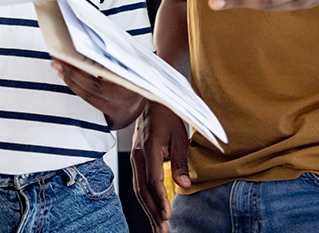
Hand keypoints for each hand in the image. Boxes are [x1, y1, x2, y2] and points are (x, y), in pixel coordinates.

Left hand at [50, 60, 146, 129]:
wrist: (142, 103)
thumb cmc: (136, 76)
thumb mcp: (134, 63)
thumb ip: (120, 55)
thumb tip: (97, 35)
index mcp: (132, 80)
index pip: (109, 70)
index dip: (92, 63)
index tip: (76, 51)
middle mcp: (125, 96)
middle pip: (94, 85)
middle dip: (73, 72)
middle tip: (57, 59)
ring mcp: (116, 106)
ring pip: (88, 94)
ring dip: (70, 79)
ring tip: (58, 66)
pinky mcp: (108, 113)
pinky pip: (88, 99)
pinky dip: (75, 87)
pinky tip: (65, 76)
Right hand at [131, 102, 188, 232]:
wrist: (151, 98)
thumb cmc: (167, 114)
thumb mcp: (180, 136)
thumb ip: (180, 162)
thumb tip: (184, 185)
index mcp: (149, 148)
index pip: (152, 180)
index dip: (160, 199)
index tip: (167, 214)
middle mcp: (138, 155)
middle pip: (143, 190)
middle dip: (153, 212)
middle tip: (162, 229)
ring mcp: (134, 158)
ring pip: (138, 189)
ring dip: (148, 209)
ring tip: (157, 227)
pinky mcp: (136, 160)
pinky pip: (138, 183)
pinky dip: (145, 199)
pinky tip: (152, 210)